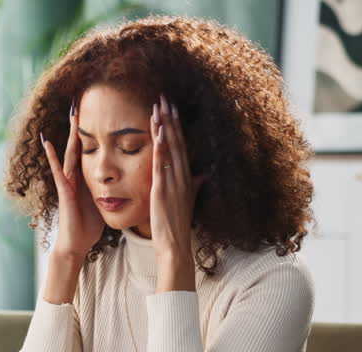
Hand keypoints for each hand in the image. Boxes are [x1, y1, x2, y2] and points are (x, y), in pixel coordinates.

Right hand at [41, 102, 104, 258]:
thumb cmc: (89, 225)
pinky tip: (47, 142)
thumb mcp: (105, 200)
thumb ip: (112, 187)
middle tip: (84, 102)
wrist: (77, 243)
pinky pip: (58, 170)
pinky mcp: (64, 191)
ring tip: (71, 112)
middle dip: (82, 125)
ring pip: (70, 152)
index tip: (104, 113)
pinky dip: (52, 157)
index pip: (94, 149)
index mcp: (88, 177)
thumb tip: (130, 179)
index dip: (99, 132)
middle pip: (81, 144)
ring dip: (70, 133)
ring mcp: (68, 182)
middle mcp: (77, 176)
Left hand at [149, 94, 206, 263]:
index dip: (177, 126)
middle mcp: (182, 176)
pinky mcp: (162, 190)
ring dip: (164, 127)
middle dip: (171, 119)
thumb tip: (204, 174)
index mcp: (186, 177)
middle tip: (164, 98)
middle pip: (177, 142)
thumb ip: (195, 185)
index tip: (172, 108)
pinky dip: (160, 149)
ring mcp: (173, 182)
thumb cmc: (178, 223)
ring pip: (169, 149)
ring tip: (159, 107)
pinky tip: (157, 134)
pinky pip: (161, 165)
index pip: (181, 146)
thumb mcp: (188, 200)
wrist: (175, 244)